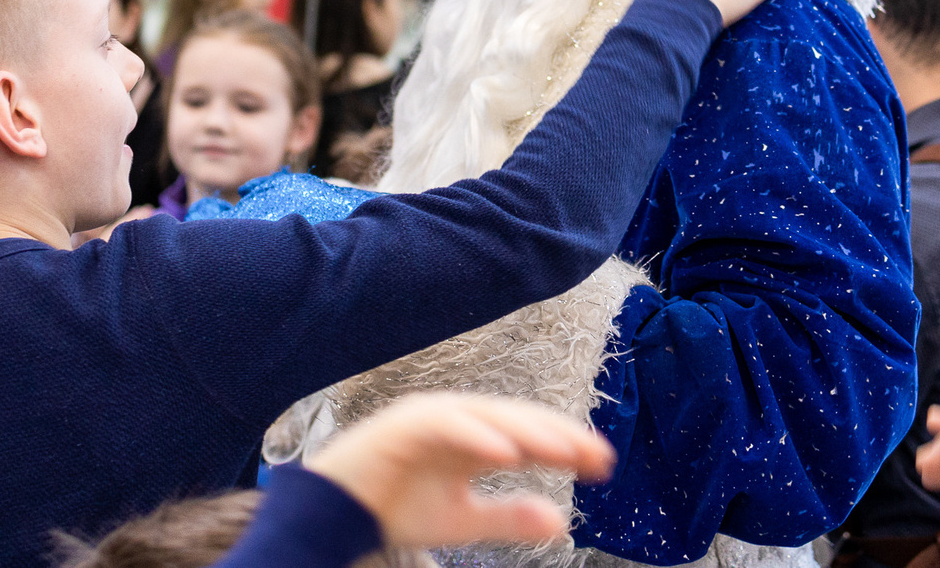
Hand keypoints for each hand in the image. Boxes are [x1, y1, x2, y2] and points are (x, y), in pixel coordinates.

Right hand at [306, 393, 615, 548]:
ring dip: (528, 430)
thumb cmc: (397, 510)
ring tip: (564, 450)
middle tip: (598, 456)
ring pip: (489, 416)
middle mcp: (458, 420)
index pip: (530, 435)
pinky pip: (446, 424)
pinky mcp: (404, 423)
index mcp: (474, 438)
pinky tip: (507, 453)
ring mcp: (431, 417)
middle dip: (559, 436)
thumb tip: (561, 524)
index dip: (567, 446)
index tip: (604, 466)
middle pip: (518, 420)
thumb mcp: (462, 521)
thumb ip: (508, 518)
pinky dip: (477, 435)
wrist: (334, 515)